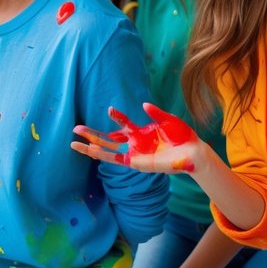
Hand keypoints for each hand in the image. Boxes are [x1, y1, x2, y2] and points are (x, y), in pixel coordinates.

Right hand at [72, 102, 200, 173]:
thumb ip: (154, 113)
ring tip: (73, 142)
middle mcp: (134, 144)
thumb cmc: (182, 136)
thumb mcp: (168, 120)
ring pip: (107, 150)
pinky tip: (91, 149)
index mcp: (141, 133)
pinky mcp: (135, 162)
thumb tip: (143, 104)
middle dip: (92, 134)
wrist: (193, 152)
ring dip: (91, 146)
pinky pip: (115, 158)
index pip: (122, 124)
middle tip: (75, 128)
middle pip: (108, 139)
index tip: (110, 109)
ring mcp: (133, 153)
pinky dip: (102, 154)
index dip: (115, 117)